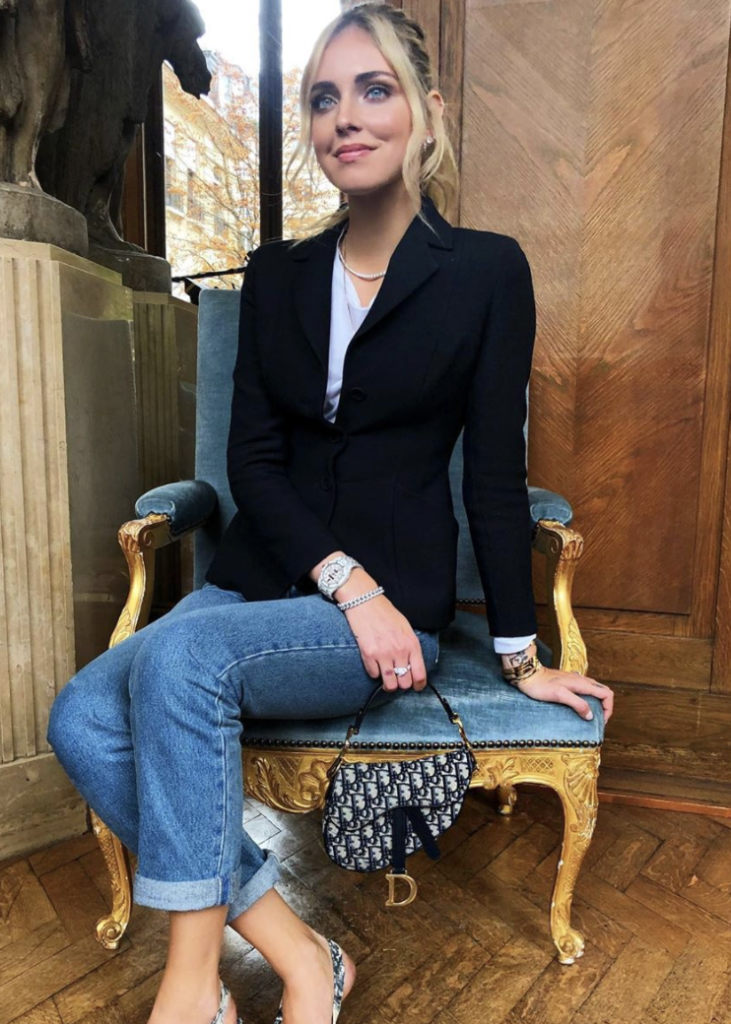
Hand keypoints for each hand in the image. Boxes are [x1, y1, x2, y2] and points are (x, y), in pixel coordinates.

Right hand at [338, 574, 426, 691]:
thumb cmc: (385, 613)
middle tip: (397, 679)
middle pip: (405, 683)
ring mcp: (384, 654)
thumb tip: (412, 665)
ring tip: (386, 678)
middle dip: (401, 684)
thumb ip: (411, 647)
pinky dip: (374, 672)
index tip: (416, 687)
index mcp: (412, 644)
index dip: (419, 685)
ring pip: (389, 684)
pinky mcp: (368, 655)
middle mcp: (399, 651)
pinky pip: (373, 674)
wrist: (365, 602)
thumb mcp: (406, 628)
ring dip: (388, 684)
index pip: (420, 674)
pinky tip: (374, 663)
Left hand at [514, 664, 613, 723]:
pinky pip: (584, 691)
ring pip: (594, 691)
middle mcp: (582, 681)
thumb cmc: (541, 685)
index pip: (607, 694)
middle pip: (603, 692)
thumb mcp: (560, 695)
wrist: (528, 674)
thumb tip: (590, 715)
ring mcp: (575, 681)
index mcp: (582, 684)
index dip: (609, 708)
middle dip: (605, 706)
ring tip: (589, 716)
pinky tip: (579, 707)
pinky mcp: (568, 682)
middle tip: (598, 720)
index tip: (602, 720)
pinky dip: (587, 700)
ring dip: (596, 703)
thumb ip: (577, 704)